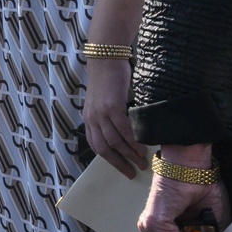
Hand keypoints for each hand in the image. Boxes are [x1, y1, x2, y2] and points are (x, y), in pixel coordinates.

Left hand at [82, 59, 146, 177]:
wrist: (105, 59)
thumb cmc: (108, 80)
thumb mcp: (103, 102)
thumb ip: (109, 117)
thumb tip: (126, 134)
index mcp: (89, 119)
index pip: (96, 145)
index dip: (109, 159)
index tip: (123, 168)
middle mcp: (92, 118)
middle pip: (103, 148)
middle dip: (119, 162)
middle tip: (133, 171)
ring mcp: (100, 113)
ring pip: (114, 141)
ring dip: (129, 154)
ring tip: (142, 161)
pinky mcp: (112, 106)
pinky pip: (123, 129)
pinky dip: (132, 140)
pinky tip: (141, 147)